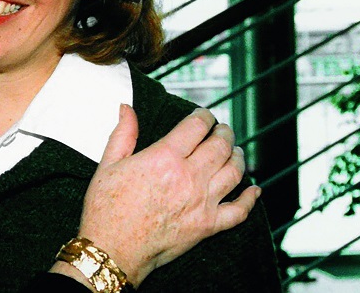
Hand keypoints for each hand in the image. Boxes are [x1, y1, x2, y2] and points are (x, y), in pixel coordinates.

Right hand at [55, 104, 259, 286]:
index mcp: (164, 158)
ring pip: (234, 172)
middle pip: (220, 145)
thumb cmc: (106, 210)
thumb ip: (123, 134)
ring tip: (236, 151)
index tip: (204, 115)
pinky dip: (250, 199)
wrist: (112, 250)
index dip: (204, 116)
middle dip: (224, 132)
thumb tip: (126, 109)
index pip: (197, 126)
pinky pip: (239, 210)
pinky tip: (254, 190)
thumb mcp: (108, 165)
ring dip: (238, 157)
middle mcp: (189, 177)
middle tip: (222, 130)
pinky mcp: (207, 226)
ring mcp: (202, 202)